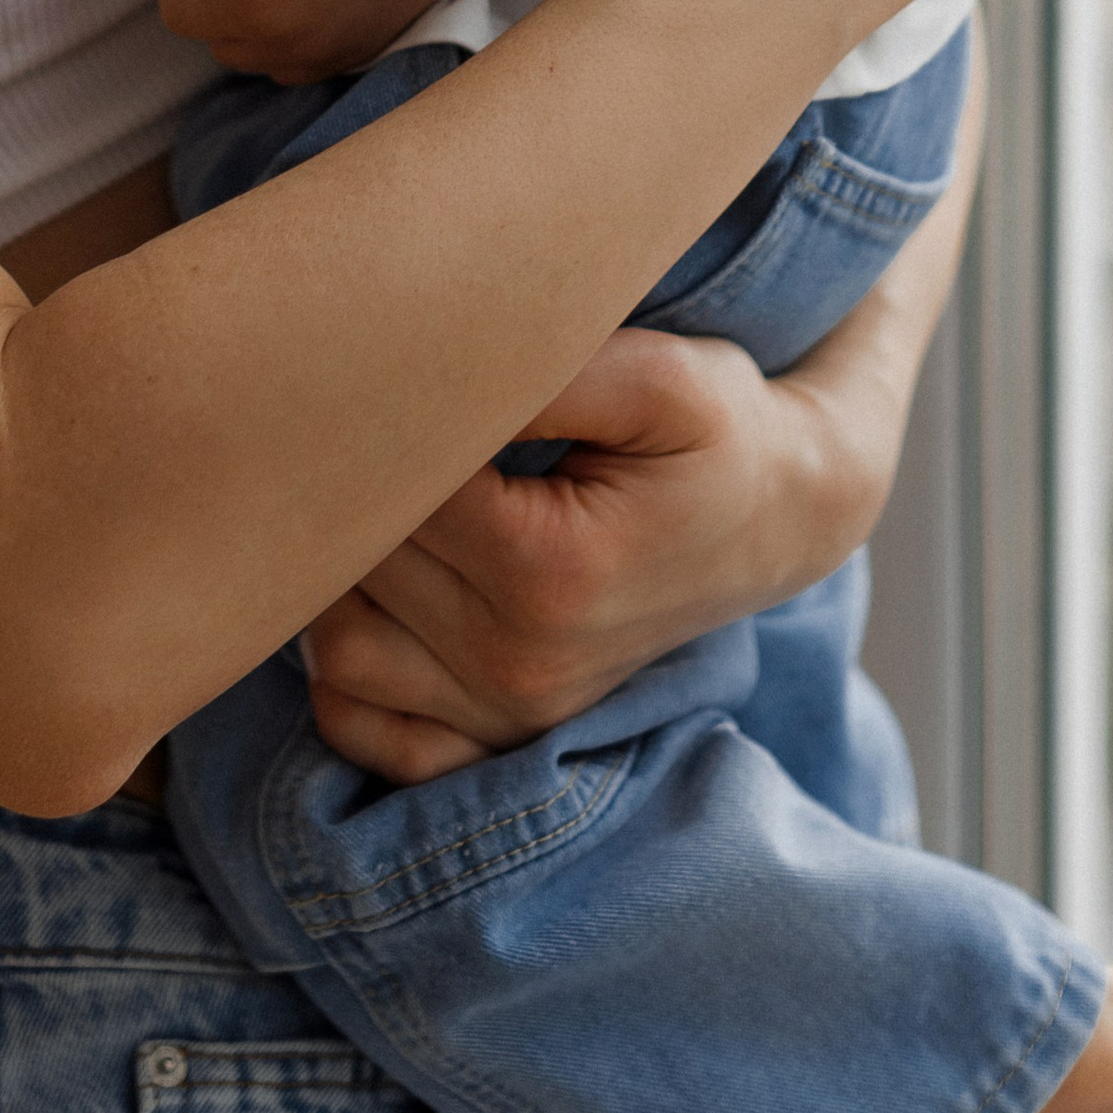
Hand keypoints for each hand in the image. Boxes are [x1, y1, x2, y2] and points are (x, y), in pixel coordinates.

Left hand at [301, 323, 890, 780]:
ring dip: (340, 572)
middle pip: (353, 563)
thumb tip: (423, 374)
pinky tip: (387, 589)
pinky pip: (353, 721)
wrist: (779, 518)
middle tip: (390, 422)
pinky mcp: (493, 742)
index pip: (391, 489)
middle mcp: (520, 664)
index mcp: (551, 573)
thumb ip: (541, 370)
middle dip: (357, 488)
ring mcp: (506, 716)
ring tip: (397, 501)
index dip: (382, 420)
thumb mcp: (658, 373)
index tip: (399, 370)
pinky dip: (343, 663)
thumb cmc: (717, 431)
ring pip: (333, 643)